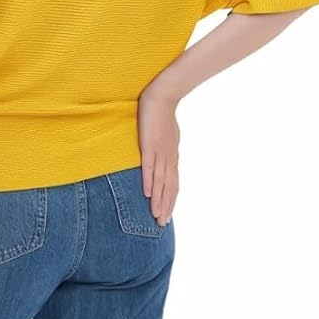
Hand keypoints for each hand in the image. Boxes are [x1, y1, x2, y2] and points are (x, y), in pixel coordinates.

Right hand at [137, 86, 179, 226]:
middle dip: (166, 206)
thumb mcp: (166, 134)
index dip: (170, 200)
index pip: (173, 183)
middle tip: (162, 223)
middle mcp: (168, 157)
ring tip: (156, 216)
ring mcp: (160, 152)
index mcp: (172, 156)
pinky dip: (148, 181)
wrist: (163, 95)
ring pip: (160, 181)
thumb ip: (164, 147)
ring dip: (158, 200)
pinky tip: (146, 193)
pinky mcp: (149, 144)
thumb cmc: (163, 113)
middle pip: (169, 187)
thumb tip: (163, 155)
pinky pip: (149, 166)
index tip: (166, 214)